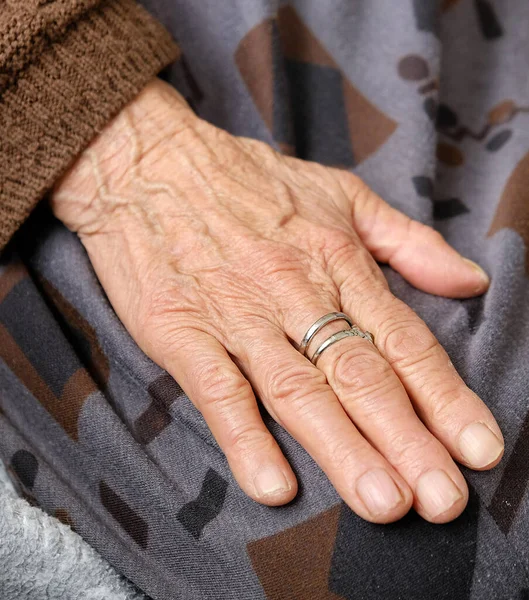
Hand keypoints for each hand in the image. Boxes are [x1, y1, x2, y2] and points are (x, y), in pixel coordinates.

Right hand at [52, 79, 503, 523]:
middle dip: (407, 441)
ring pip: (298, 389)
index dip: (446, 399)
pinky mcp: (181, 329)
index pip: (404, 341)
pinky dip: (244, 436)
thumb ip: (409, 241)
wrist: (149, 163)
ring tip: (382, 504)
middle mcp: (295, 292)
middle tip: (444, 501)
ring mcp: (237, 314)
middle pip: (360, 376)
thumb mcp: (342, 193)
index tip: (480, 451)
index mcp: (339, 261)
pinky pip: (218, 388)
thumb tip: (472, 282)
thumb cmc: (249, 180)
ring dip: (342, 449)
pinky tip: (272, 485)